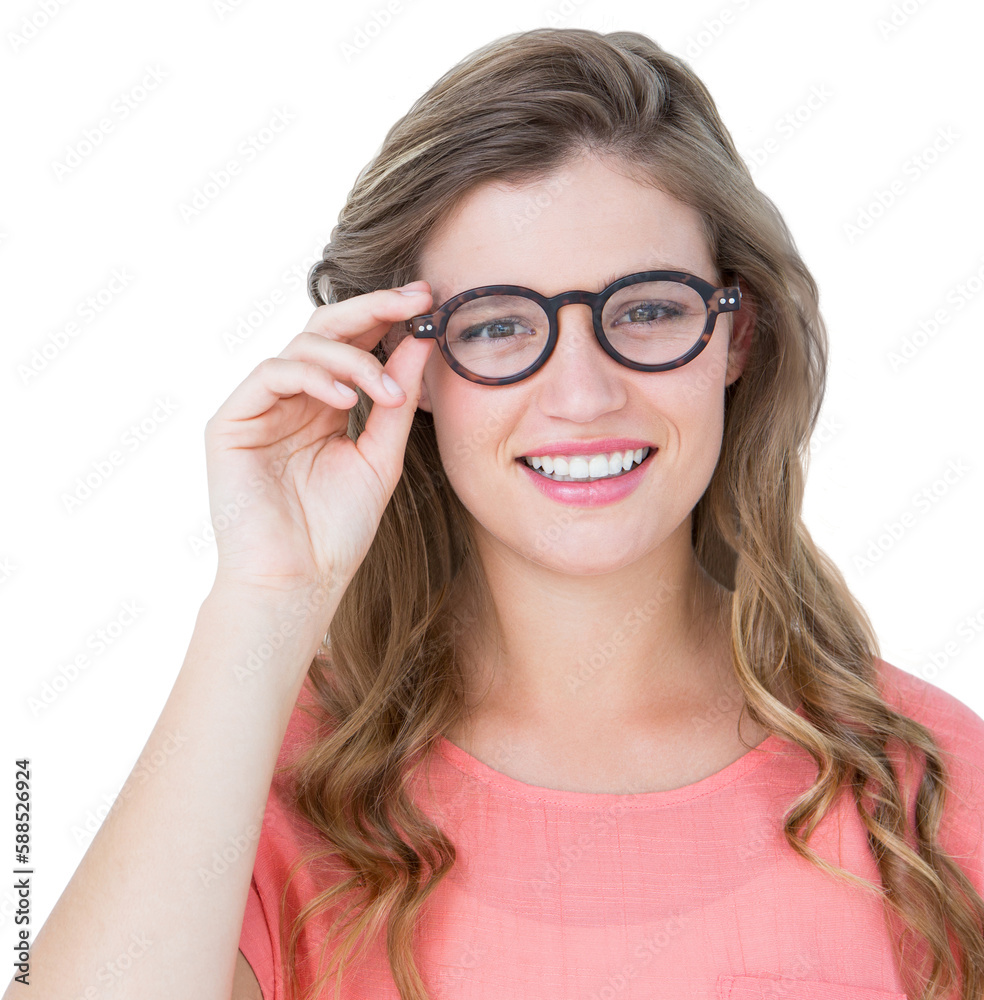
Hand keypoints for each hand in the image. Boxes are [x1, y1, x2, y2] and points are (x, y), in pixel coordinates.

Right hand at [203, 280, 435, 600]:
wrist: (299, 580)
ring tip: (388, 391)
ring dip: (353, 358)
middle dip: (373, 310)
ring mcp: (259, 407)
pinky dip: (314, 376)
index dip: (388, 319)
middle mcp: (290, 399)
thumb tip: (421, 341)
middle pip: (326, 330)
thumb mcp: (380, 456)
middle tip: (415, 301)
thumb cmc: (337, 530)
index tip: (430, 301)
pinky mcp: (231, 420)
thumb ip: (396, 400)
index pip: (353, 345)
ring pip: (303, 346)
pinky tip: (348, 399)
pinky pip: (273, 373)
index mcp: (323, 406)